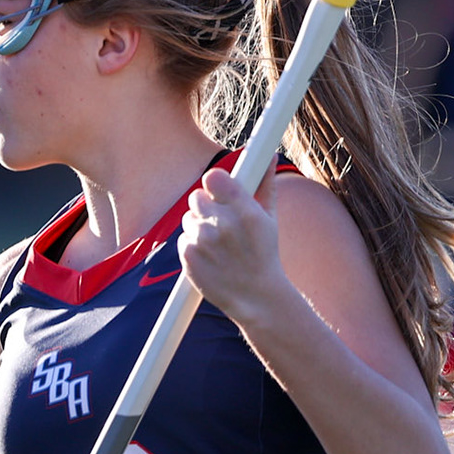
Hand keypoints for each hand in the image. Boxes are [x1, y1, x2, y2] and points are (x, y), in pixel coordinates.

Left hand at [178, 164, 290, 324]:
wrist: (257, 297)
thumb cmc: (264, 254)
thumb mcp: (270, 219)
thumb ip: (265, 184)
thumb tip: (268, 155)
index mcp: (244, 210)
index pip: (212, 178)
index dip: (215, 184)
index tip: (219, 191)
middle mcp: (222, 224)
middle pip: (197, 197)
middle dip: (207, 207)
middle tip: (221, 222)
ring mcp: (203, 241)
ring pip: (189, 219)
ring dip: (200, 227)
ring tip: (218, 244)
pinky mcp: (188, 257)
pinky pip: (183, 239)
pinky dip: (193, 246)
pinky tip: (210, 257)